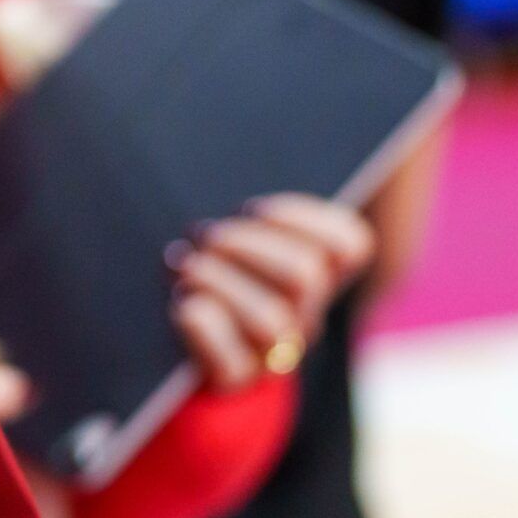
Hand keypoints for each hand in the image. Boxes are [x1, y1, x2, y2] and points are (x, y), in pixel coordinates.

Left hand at [167, 195, 375, 392]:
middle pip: (304, 275)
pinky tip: (183, 305)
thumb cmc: (198, 262)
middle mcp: (302, 312)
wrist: (167, 340)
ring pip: (270, 319)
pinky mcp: (233, 378)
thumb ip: (241, 205)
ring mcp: (271, 351)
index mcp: (315, 269)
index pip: (350, 244)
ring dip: (219, 282)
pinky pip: (231, 364)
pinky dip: (204, 327)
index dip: (305, 219)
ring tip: (184, 265)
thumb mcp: (224, 227)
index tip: (253, 206)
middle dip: (246, 246)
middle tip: (205, 235)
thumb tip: (243, 139)